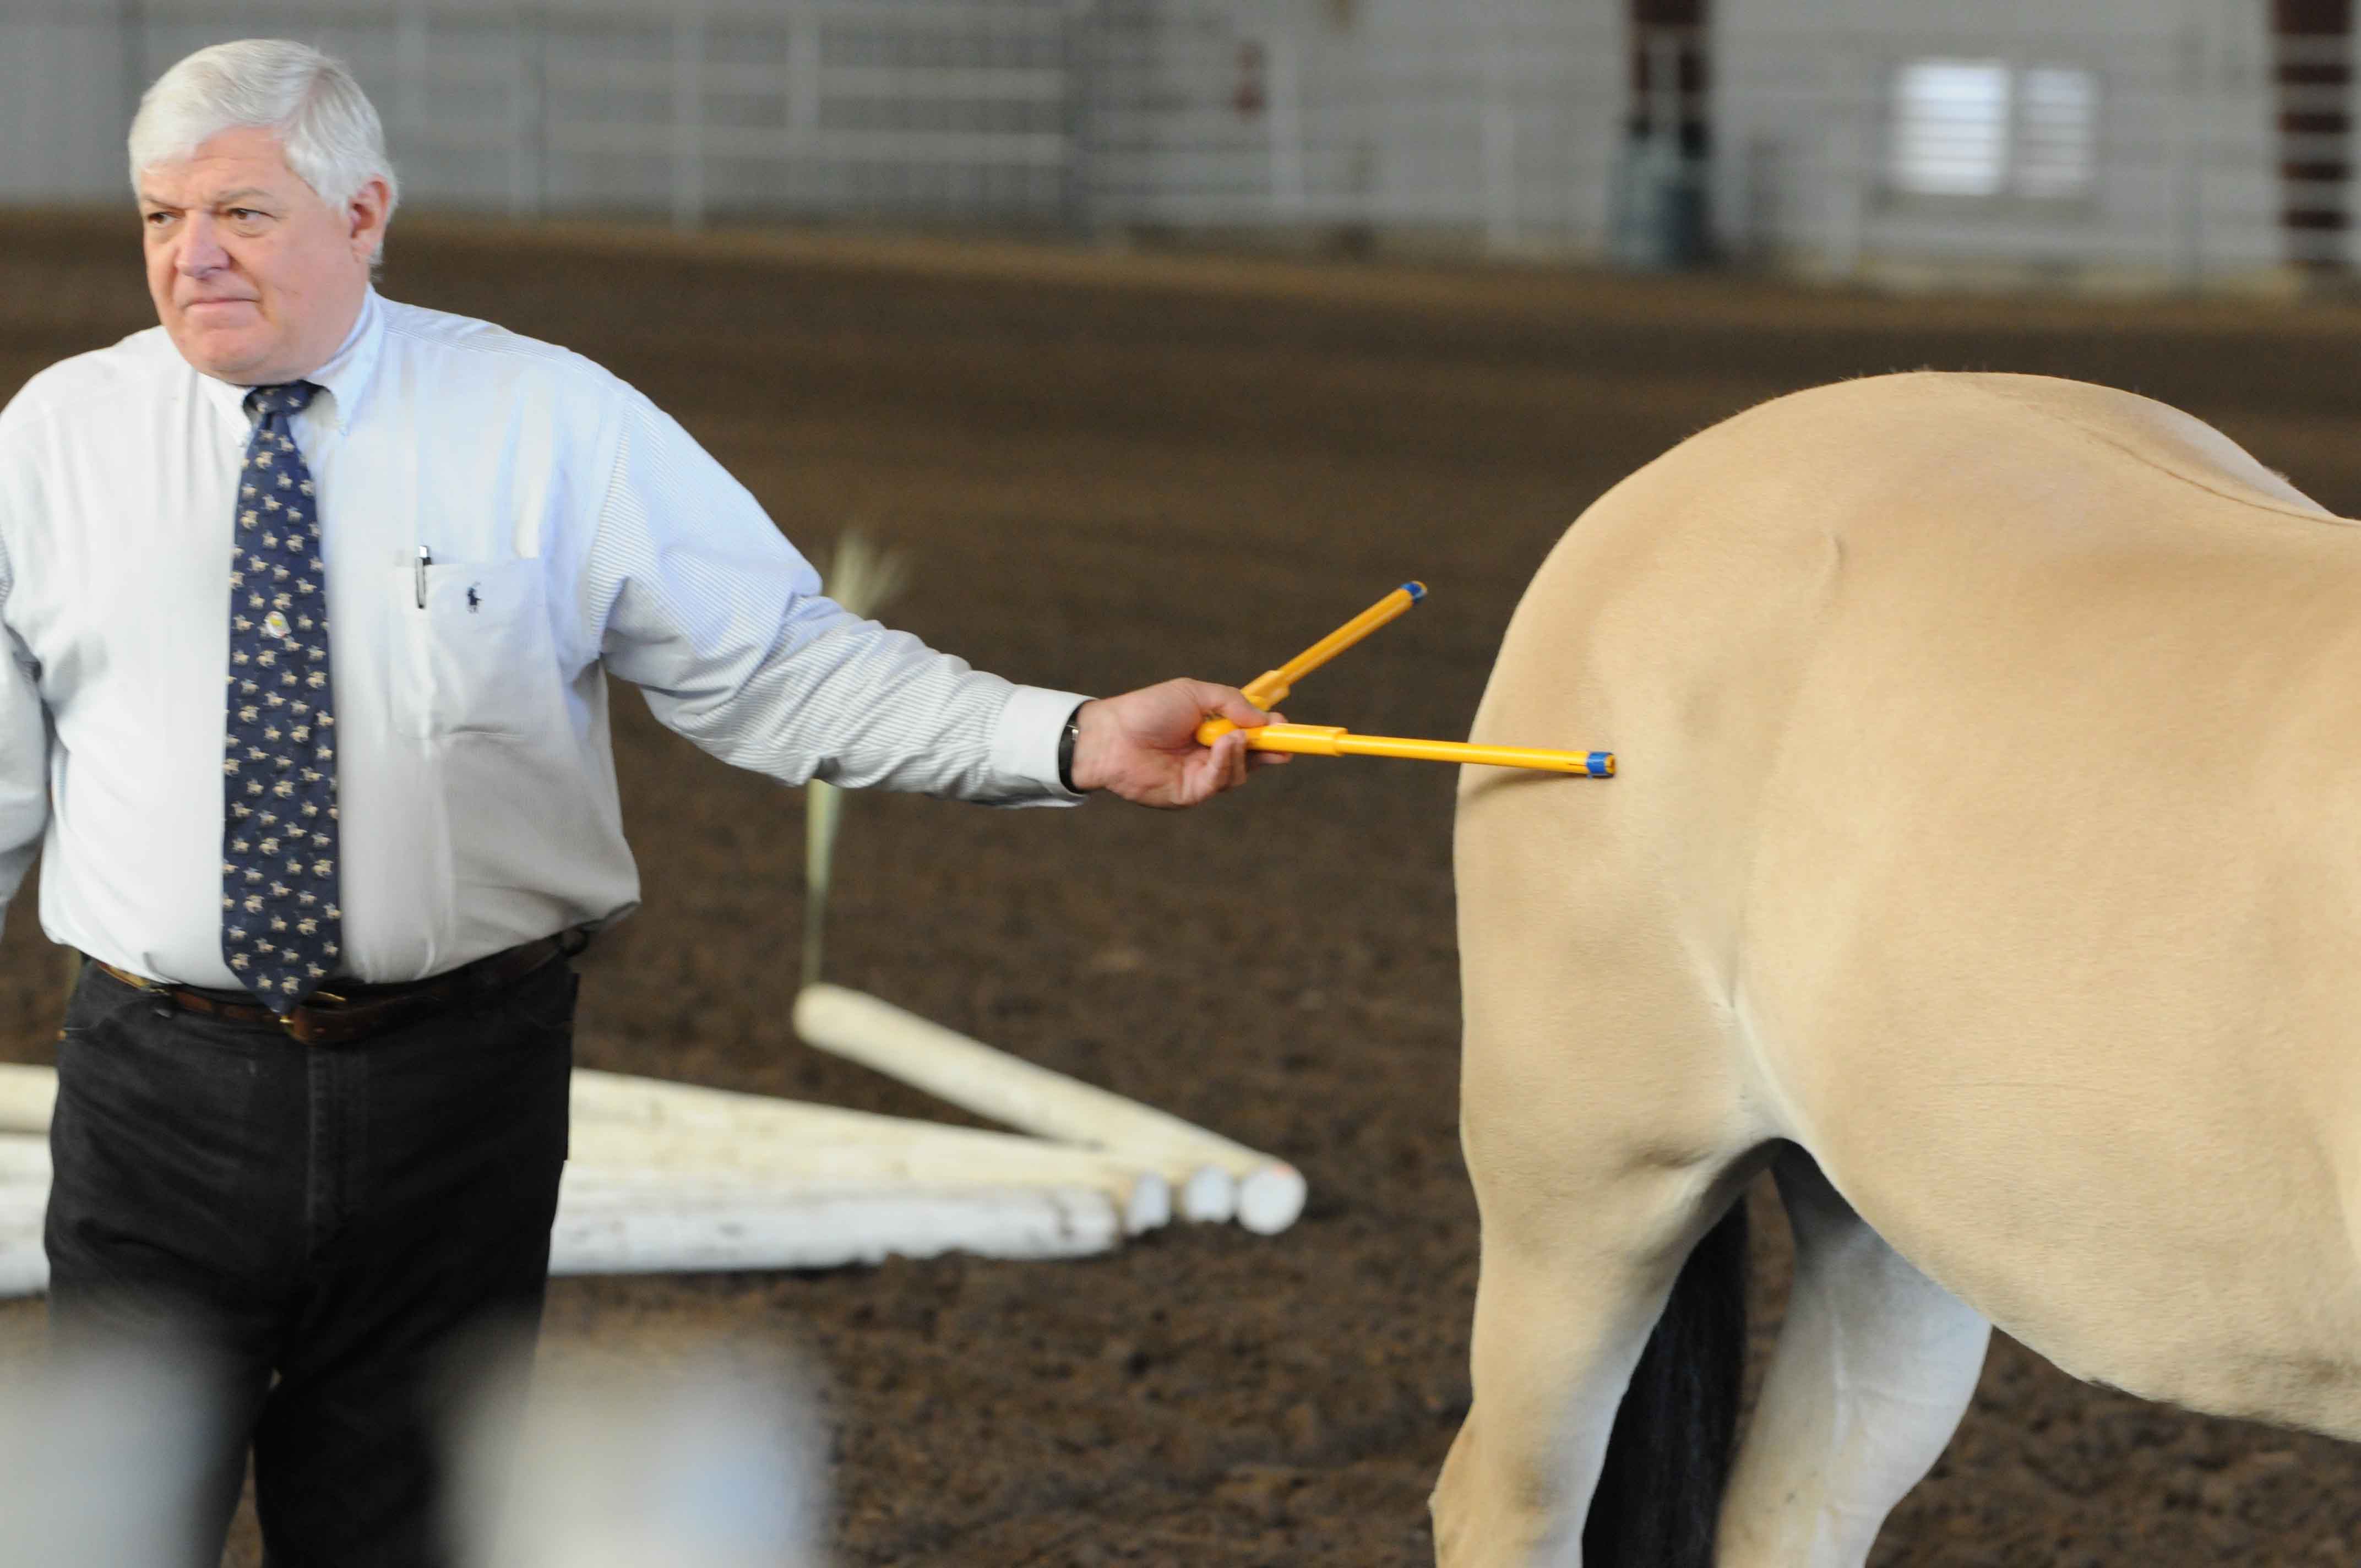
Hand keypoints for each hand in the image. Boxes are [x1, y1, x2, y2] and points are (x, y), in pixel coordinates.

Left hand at [1069, 679, 1288, 807]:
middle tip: (1286, 743)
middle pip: (1252, 758)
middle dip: (1271, 750)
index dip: (1270, 731)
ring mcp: (1200, 775)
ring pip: (1239, 772)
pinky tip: (1222, 746)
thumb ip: (1230, 702)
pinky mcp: (1190, 793)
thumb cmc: (1147, 710)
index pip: (1250, 733)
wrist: (1112, 735)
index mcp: (1211, 728)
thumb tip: (1264, 719)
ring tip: (1234, 736)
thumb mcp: (1194, 694)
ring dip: (1242, 753)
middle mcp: (1208, 754)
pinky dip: (1225, 764)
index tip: (1285, 726)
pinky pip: (1218, 783)